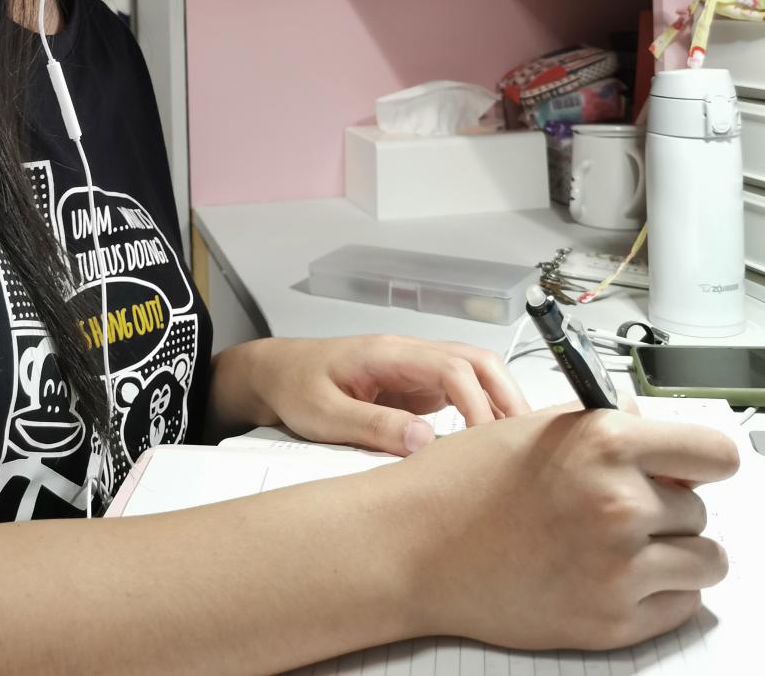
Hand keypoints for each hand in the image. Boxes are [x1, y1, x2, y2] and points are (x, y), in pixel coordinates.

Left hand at [233, 334, 530, 455]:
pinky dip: (480, 412)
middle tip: (523, 442)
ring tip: (514, 446)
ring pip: (473, 373)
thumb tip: (426, 443)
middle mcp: (409, 354)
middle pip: (476, 360)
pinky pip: (458, 392)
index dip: (478, 404)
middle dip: (506, 395)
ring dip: (498, 402)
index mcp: (389, 353)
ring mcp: (414, 369)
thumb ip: (374, 426)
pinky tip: (487, 445)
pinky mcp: (414, 387)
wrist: (275, 374)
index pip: (453, 368)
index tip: (486, 444)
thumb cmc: (295, 387)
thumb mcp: (325, 415)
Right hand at [384, 404, 738, 650]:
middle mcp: (620, 504)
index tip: (696, 465)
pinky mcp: (612, 623)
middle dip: (667, 504)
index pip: (714, 453)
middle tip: (618, 505)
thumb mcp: (536, 427)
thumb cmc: (463, 482)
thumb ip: (604, 424)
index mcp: (604, 443)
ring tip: (622, 543)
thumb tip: (653, 430)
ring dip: (674, 551)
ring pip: (704, 561)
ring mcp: (619, 569)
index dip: (704, 459)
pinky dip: (659, 591)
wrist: (415, 545)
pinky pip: (681, 605)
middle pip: (700, 508)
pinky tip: (612, 574)